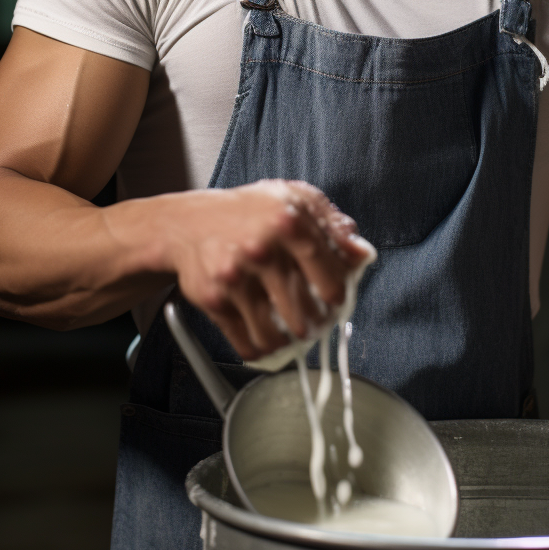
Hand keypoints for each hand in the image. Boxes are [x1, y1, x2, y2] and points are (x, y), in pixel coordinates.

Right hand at [160, 178, 370, 360]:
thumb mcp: (296, 200)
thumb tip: (361, 254)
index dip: (339, 297)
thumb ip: (333, 225)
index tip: (336, 301)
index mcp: (289, 224)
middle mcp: (262, 250)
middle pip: (306, 313)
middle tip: (317, 319)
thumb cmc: (248, 212)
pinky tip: (268, 338)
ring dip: (290, 340)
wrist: (188, 223)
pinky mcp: (214, 301)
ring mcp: (235, 278)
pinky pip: (247, 343)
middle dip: (317, 322)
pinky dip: (262, 349)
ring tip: (294, 331)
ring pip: (277, 335)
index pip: (331, 280)